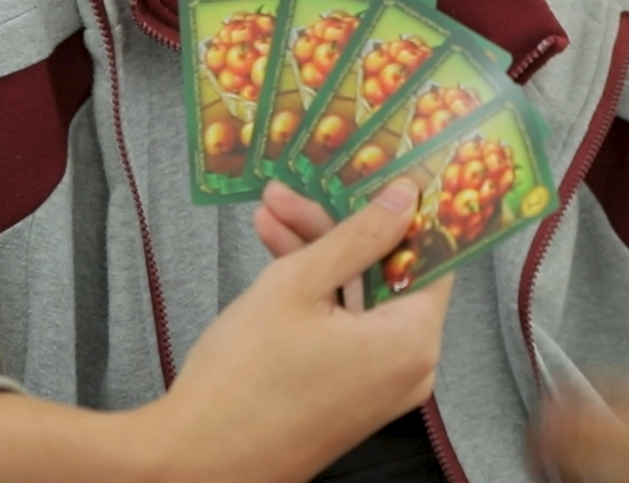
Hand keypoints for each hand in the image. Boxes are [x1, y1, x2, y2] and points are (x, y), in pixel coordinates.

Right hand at [157, 179, 455, 480]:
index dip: (408, 211)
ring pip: (362, 299)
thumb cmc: (243, 378)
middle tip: (298, 193)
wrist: (195, 459)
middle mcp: (411, 367)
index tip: (386, 173)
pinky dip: (318, 297)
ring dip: (319, 257)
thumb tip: (405, 197)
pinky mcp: (351, 396)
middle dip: (340, 229)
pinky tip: (276, 254)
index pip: (433, 256)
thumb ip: (358, 236)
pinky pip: (348, 330)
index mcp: (413, 340)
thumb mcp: (298, 284)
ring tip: (271, 213)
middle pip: (389, 274)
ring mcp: (381, 386)